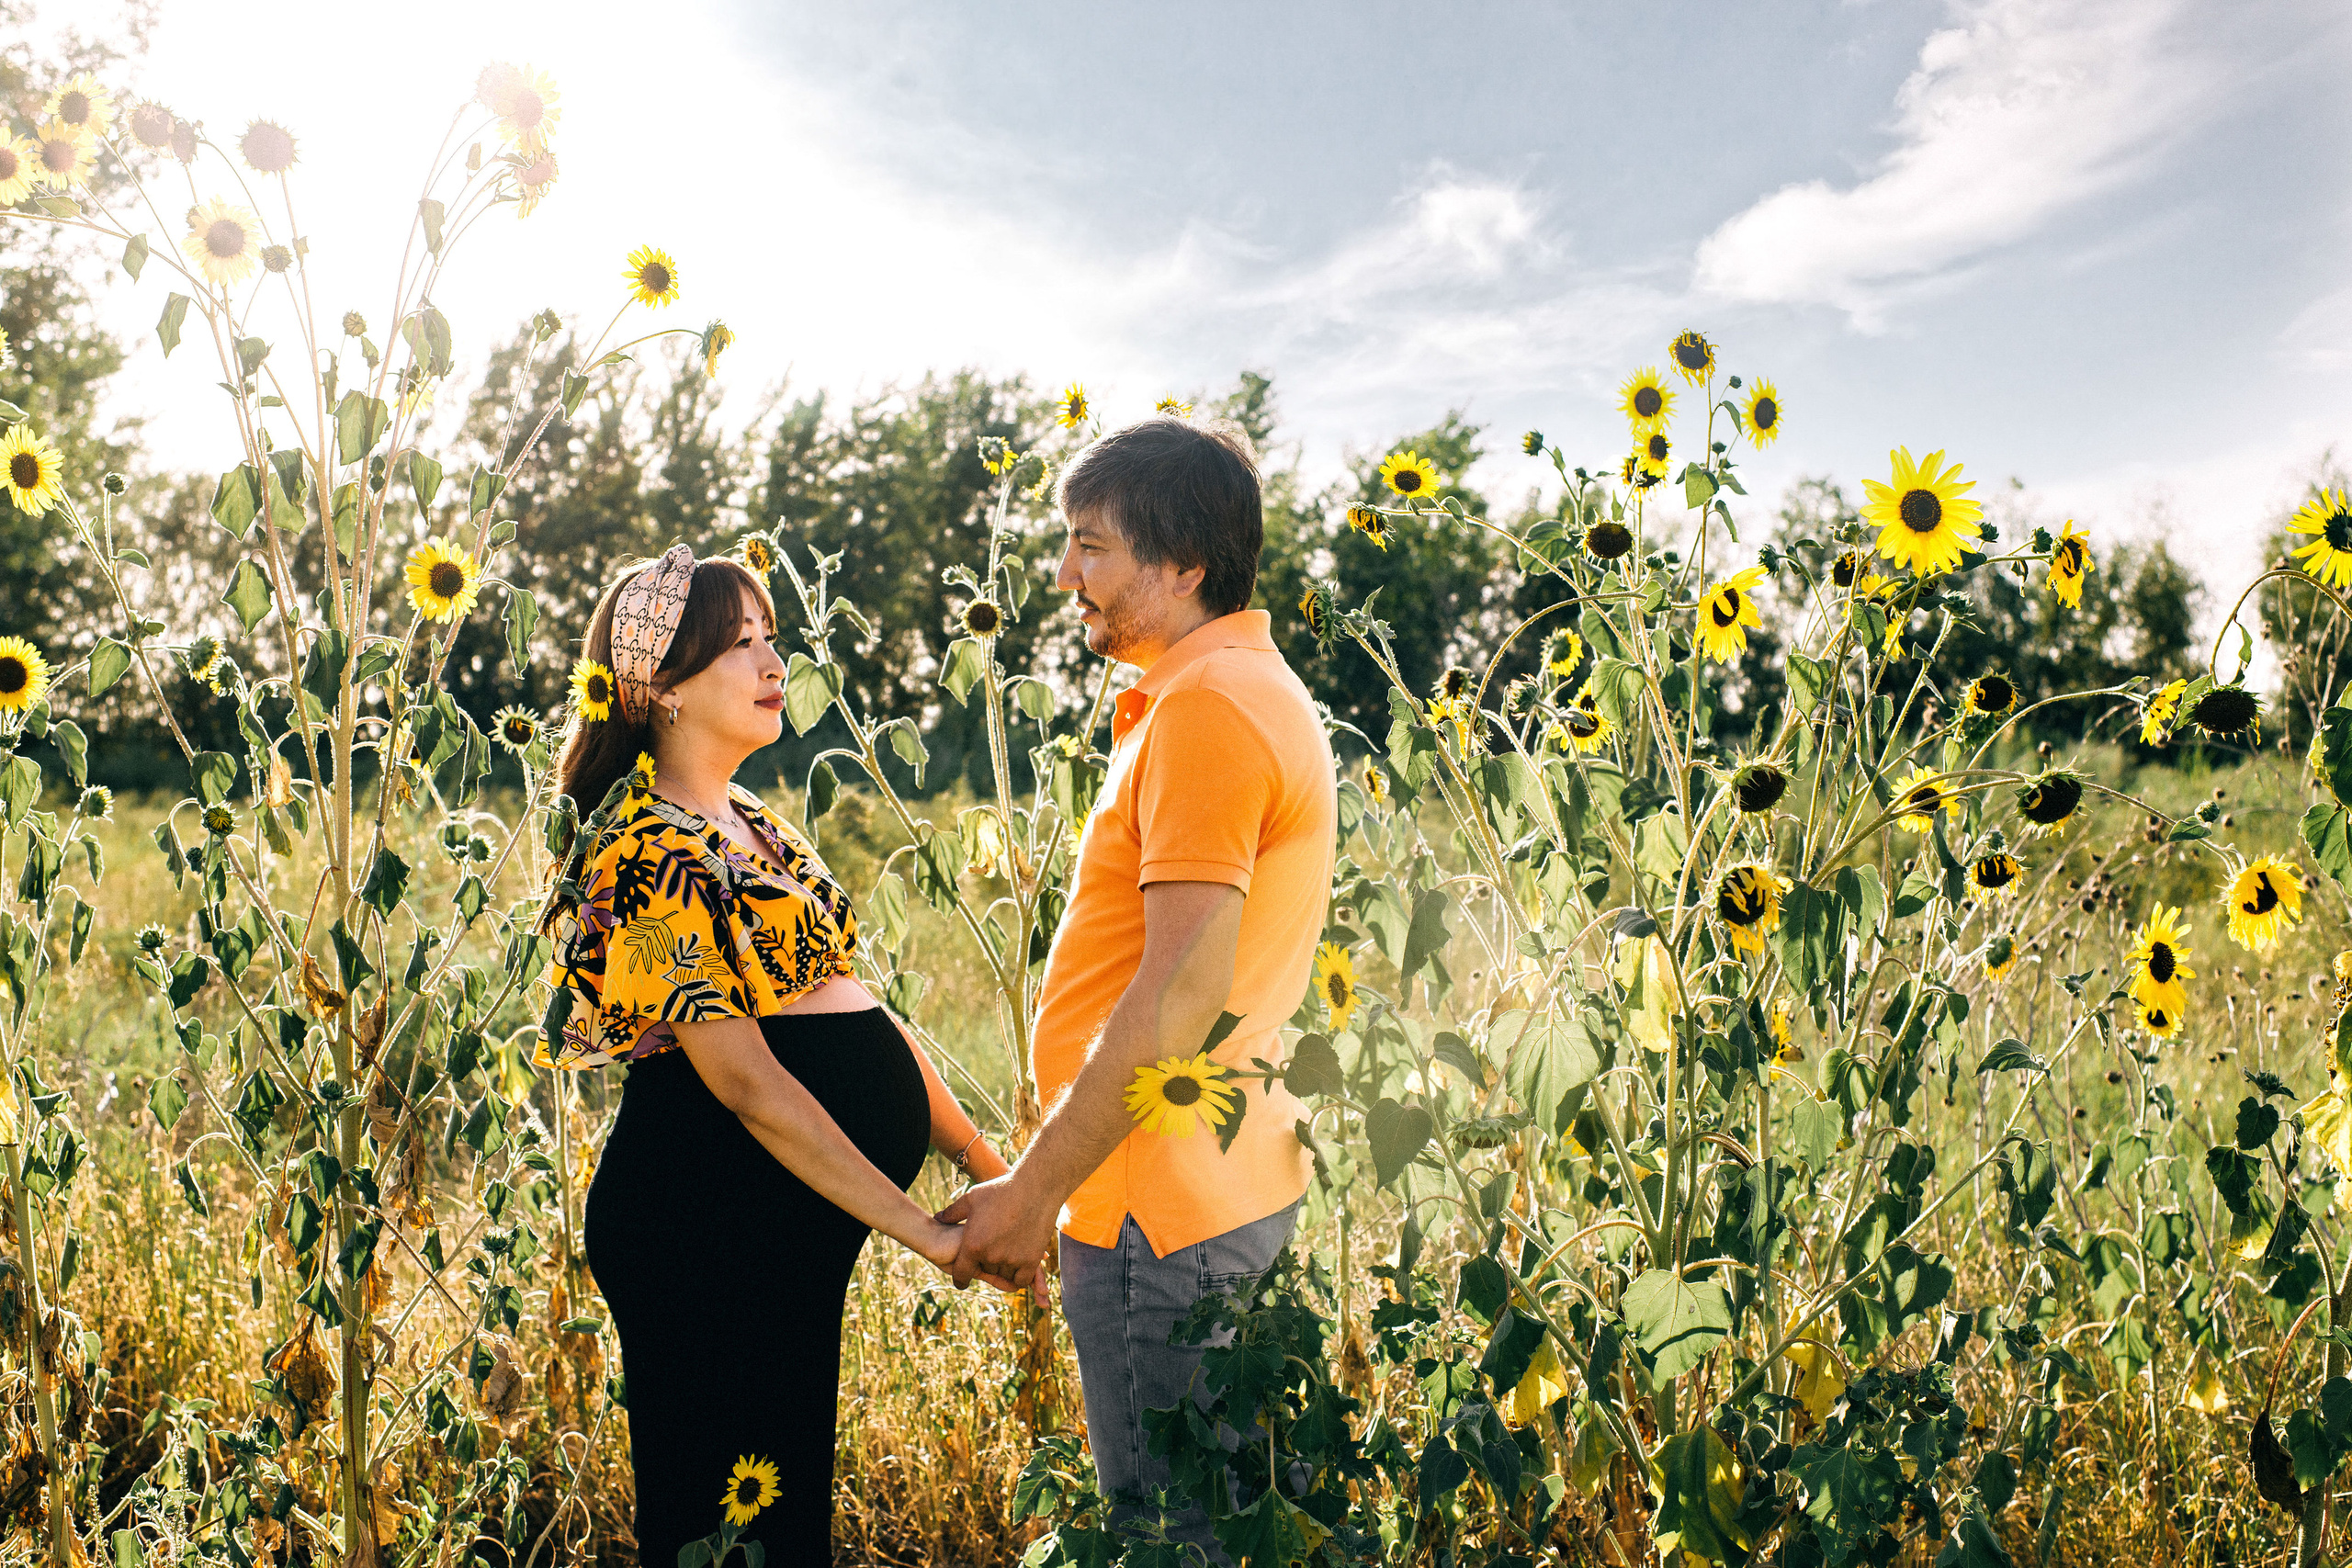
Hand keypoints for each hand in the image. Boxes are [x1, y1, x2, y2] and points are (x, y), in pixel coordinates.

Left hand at [937, 1174, 1055, 1297]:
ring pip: (1004, 1274)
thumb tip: (937, 1218)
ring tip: (1006, 1250)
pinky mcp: (1031, 1260)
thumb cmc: (1001, 1190)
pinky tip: (1018, 1261)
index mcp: (973, 1245)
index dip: (960, 1280)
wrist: (1035, 1187)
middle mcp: (991, 1256)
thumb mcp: (971, 1198)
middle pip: (986, 1271)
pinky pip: (1021, 1279)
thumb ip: (952, 1212)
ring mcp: (1012, 1260)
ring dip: (1004, 1267)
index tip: (962, 1280)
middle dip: (986, 1263)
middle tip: (991, 1250)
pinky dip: (1019, 1274)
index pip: (961, 1275)